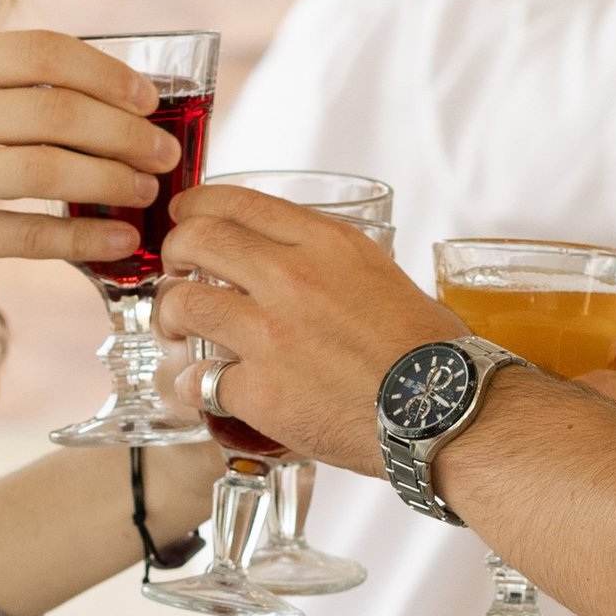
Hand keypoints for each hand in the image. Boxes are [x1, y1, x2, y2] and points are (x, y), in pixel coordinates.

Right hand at [0, 33, 186, 284]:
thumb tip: (103, 94)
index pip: (46, 52)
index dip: (109, 74)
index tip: (148, 97)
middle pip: (59, 112)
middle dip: (126, 134)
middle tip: (165, 151)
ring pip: (49, 170)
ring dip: (113, 181)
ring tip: (147, 191)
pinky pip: (28, 235)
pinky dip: (83, 238)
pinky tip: (117, 241)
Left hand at [157, 186, 448, 472]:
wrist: (446, 413)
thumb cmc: (430, 352)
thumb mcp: (383, 276)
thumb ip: (334, 265)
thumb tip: (308, 272)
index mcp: (326, 244)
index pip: (237, 202)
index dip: (197, 207)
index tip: (185, 217)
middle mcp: (291, 279)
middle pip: (196, 242)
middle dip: (173, 254)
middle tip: (174, 274)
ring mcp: (270, 335)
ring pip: (183, 304)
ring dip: (168, 317)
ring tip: (175, 332)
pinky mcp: (260, 391)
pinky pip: (198, 381)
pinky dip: (192, 387)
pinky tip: (202, 392)